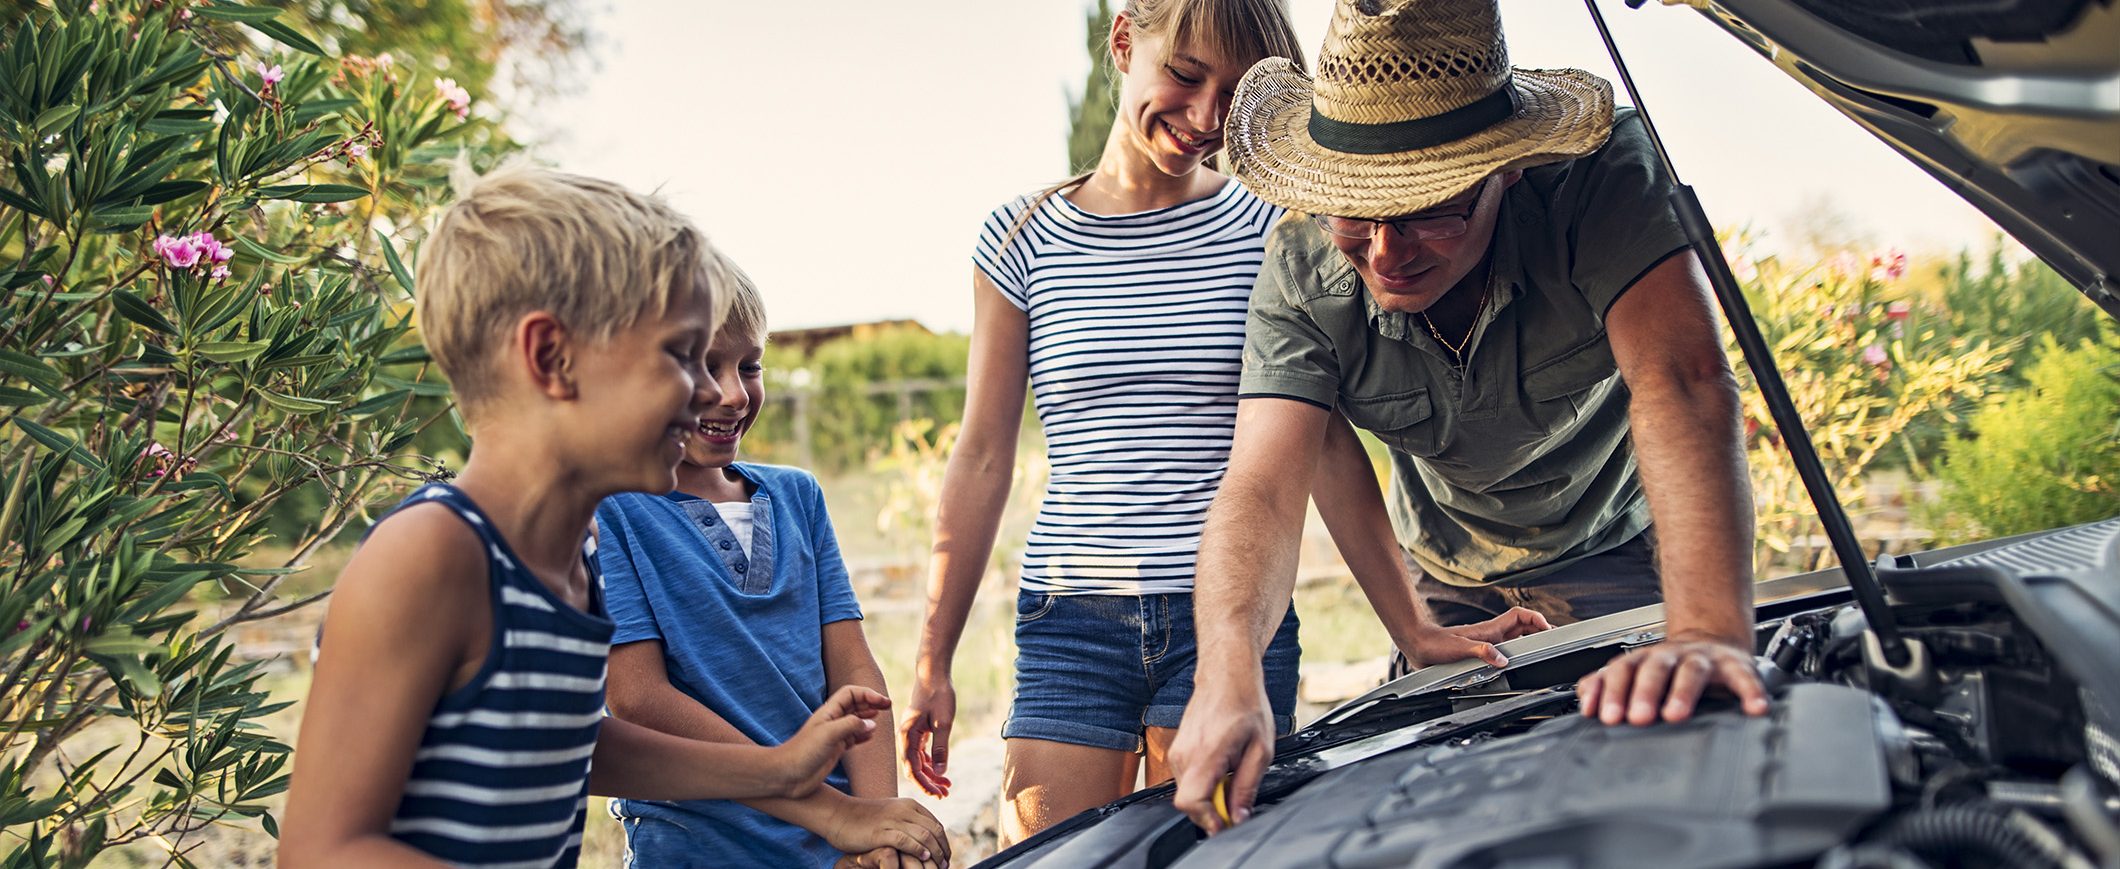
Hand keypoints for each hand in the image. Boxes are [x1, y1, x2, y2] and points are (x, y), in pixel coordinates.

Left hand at [776, 686, 888, 797]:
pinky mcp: (834, 750)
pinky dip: (863, 735)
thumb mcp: (829, 734)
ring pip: (855, 721)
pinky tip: (870, 736)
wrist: (786, 775)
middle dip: (870, 703)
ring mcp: (833, 736)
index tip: (882, 702)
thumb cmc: (803, 752)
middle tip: (887, 706)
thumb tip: (872, 724)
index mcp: (829, 712)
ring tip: (879, 719)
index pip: (851, 694)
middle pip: (854, 705)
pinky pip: (852, 738)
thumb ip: (851, 725)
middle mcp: (831, 722)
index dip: (867, 694)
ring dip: (868, 718)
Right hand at [819, 796, 948, 868]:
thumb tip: (923, 838)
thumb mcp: (891, 816)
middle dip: (943, 850)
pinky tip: (923, 858)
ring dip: (935, 853)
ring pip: (925, 836)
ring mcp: (893, 820)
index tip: (946, 857)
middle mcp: (905, 810)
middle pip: (935, 831)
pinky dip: (918, 850)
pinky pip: (906, 841)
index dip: (944, 843)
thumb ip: (907, 823)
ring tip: (938, 866)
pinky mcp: (881, 831)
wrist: (839, 815)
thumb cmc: (864, 820)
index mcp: (909, 806)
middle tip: (945, 865)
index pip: (936, 825)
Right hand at [899, 670, 954, 797]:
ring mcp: (910, 733)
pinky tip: (940, 769)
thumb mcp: (943, 723)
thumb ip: (941, 749)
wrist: (933, 673)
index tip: (938, 795)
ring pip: (918, 760)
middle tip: (946, 793)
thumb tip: (940, 773)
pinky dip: (931, 761)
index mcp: (907, 736)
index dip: (925, 784)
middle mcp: (905, 736)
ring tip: (946, 785)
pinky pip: (921, 751)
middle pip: (914, 767)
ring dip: (931, 773)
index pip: (912, 768)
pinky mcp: (917, 729)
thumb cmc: (938, 695)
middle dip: (929, 782)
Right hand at [1168, 673, 1274, 835]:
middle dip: (1213, 810)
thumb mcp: (1261, 750)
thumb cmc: (1246, 705)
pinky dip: (1204, 783)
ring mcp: (1177, 753)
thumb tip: (1239, 816)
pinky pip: (1187, 780)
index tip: (1226, 824)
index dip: (1209, 820)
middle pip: (1188, 803)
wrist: (1226, 677)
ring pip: (1188, 793)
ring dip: (1210, 795)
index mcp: (1205, 754)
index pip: (1191, 803)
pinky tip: (1223, 767)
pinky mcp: (1177, 751)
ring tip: (1232, 774)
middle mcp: (1184, 755)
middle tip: (1237, 800)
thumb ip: (1247, 786)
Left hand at [1401, 606, 1551, 667]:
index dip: (1536, 619)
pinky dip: (1516, 654)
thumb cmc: (1436, 644)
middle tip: (1554, 641)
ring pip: (1516, 638)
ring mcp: (1488, 642)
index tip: (1548, 629)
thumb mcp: (1460, 648)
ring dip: (1530, 641)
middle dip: (1540, 631)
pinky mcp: (1481, 652)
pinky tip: (1517, 664)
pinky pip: (1505, 650)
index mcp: (1491, 629)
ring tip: (1543, 651)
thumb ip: (1482, 652)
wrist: (1419, 645)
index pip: (1520, 616)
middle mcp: (1492, 634)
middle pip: (1524, 627)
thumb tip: (1502, 660)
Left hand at [1576, 635, 1768, 725]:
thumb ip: (1606, 685)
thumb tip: (1584, 700)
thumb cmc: (1668, 668)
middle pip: (1654, 668)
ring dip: (1682, 692)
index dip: (1611, 692)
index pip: (1621, 671)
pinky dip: (1750, 692)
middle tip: (1637, 717)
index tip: (1605, 716)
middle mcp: (1671, 656)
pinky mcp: (1735, 666)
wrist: (1710, 641)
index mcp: (1643, 660)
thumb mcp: (1635, 674)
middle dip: (1643, 692)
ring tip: (1676, 715)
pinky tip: (1754, 708)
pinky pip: (1744, 678)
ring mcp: (1703, 659)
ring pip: (1691, 670)